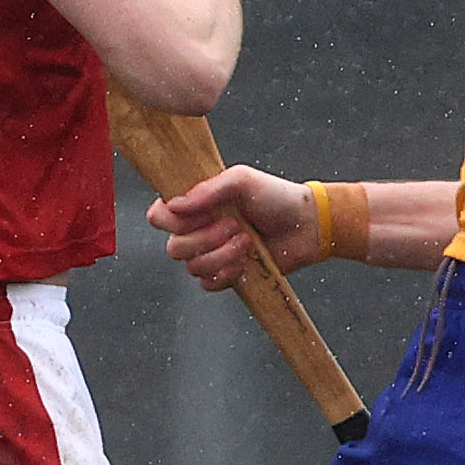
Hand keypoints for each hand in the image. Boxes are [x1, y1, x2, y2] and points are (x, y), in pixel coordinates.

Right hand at [146, 164, 319, 290]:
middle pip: (174, 247)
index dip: (170, 221)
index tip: (198, 215)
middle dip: (206, 239)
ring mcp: (210, 254)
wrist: (305, 226)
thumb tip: (174, 204)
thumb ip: (207, 190)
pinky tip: (246, 261)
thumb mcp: (242, 180)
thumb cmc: (275, 197)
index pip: (159, 216)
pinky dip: (227, 274)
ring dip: (222, 256)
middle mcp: (197, 229)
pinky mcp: (224, 275)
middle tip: (235, 226)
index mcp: (195, 204)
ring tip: (247, 242)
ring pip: (192, 268)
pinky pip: (208, 284)